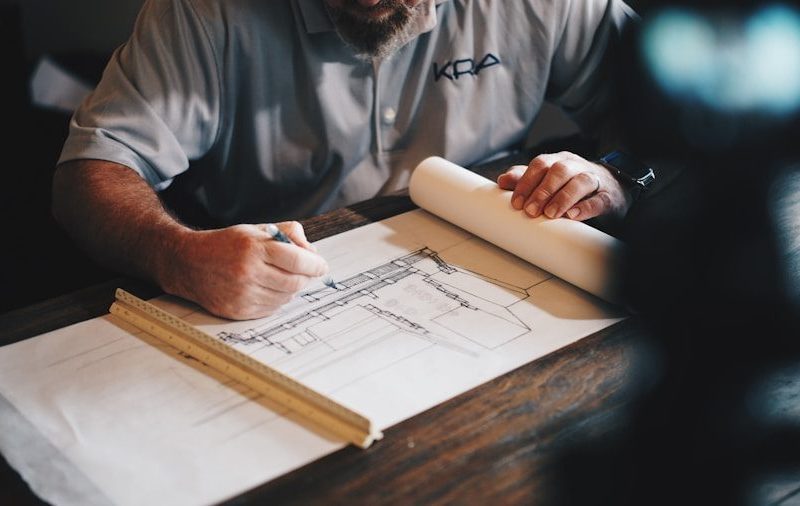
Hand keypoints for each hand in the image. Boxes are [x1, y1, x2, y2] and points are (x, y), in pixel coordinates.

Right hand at [160, 221, 328, 319]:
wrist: (189, 263)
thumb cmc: (226, 244)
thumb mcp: (256, 229)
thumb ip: (287, 233)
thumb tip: (313, 252)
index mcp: (254, 248)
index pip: (298, 260)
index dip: (315, 264)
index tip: (322, 266)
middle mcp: (248, 272)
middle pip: (295, 282)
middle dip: (306, 277)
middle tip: (306, 272)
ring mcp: (242, 294)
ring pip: (286, 297)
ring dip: (291, 289)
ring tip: (283, 278)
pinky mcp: (238, 311)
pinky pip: (272, 309)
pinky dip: (277, 300)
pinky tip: (270, 288)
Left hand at [497, 151, 632, 220]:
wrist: (610, 190)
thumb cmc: (571, 185)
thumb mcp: (547, 180)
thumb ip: (525, 179)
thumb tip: (501, 181)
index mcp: (558, 161)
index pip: (540, 164)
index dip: (526, 182)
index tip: (516, 203)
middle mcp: (576, 166)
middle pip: (559, 171)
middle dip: (542, 191)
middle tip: (530, 211)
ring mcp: (594, 179)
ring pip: (580, 181)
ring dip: (562, 198)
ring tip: (550, 214)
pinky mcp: (608, 196)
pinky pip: (598, 199)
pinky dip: (585, 207)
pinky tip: (572, 216)